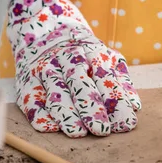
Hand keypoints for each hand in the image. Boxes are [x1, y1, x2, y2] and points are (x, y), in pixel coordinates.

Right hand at [7, 0, 140, 136]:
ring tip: (77, 132)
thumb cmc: (85, 53)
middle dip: (90, 108)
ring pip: (55, 91)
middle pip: (79, 83)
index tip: (125, 124)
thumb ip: (121, 81)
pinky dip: (37, 112)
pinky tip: (47, 126)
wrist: (45, 30)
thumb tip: (134, 106)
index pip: (105, 79)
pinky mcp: (27, 81)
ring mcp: (45, 69)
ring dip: (65, 112)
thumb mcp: (107, 59)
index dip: (115, 102)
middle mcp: (67, 58)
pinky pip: (30, 97)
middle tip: (101, 130)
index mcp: (91, 52)